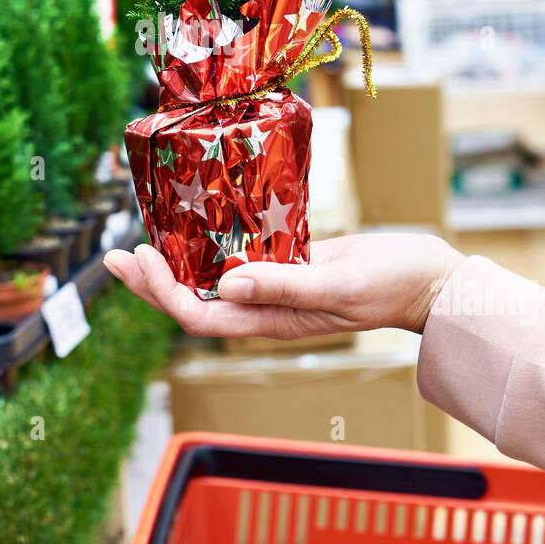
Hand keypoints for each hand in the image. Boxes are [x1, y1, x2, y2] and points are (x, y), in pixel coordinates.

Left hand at [103, 232, 461, 340]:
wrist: (429, 280)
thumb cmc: (391, 288)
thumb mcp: (337, 287)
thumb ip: (284, 286)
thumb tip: (225, 286)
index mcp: (269, 322)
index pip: (198, 317)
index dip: (162, 292)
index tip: (139, 258)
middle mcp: (263, 307)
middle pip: (192, 300)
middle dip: (151, 281)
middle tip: (115, 255)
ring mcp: (275, 285)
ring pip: (210, 279)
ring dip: (176, 262)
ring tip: (144, 238)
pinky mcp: (290, 262)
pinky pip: (241, 256)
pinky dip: (214, 243)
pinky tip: (200, 222)